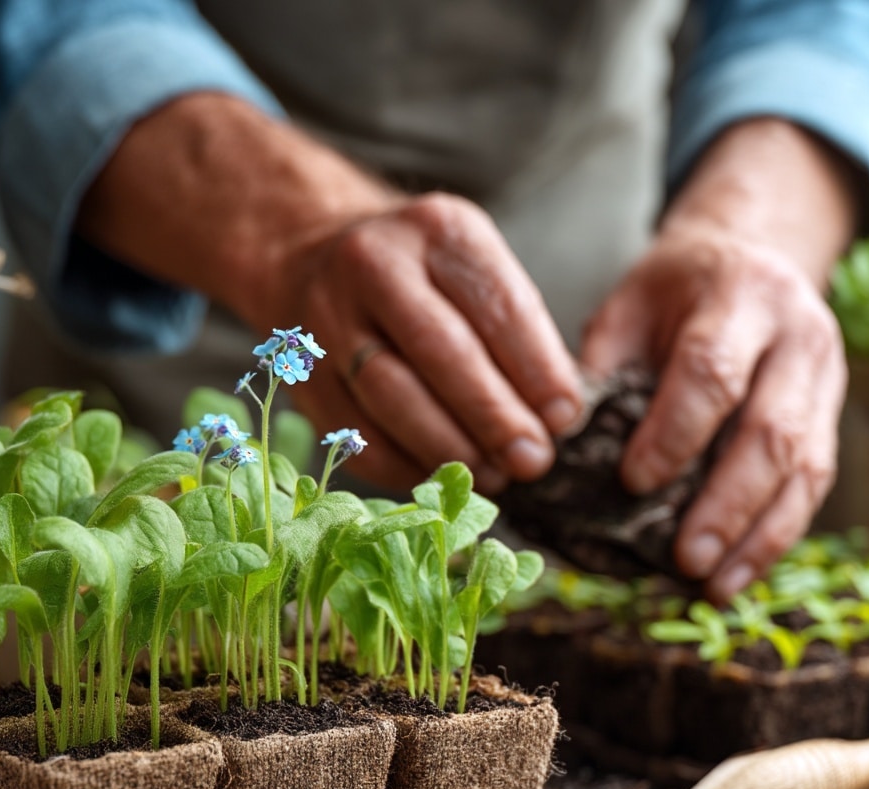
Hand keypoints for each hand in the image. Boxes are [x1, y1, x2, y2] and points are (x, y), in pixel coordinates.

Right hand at [76, 95, 582, 494]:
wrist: (309, 255)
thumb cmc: (418, 274)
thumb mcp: (472, 267)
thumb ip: (516, 331)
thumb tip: (555, 417)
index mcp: (438, 231)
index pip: (498, 306)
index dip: (537, 371)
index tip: (565, 419)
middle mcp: (375, 265)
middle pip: (442, 352)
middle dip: (494, 416)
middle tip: (532, 461)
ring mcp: (328, 318)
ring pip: (392, 395)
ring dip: (450, 447)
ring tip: (492, 476)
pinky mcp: (303, 372)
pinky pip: (356, 432)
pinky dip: (403, 465)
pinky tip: (438, 477)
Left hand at [581, 219, 846, 601]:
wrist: (748, 257)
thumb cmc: (673, 291)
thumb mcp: (627, 307)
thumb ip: (603, 370)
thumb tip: (562, 451)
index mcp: (741, 296)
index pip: (712, 373)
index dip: (675, 432)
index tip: (634, 481)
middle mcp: (798, 337)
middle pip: (771, 431)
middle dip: (726, 503)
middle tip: (684, 557)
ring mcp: (824, 379)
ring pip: (805, 467)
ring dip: (758, 535)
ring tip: (714, 585)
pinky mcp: (829, 416)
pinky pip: (813, 483)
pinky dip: (776, 533)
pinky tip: (739, 572)